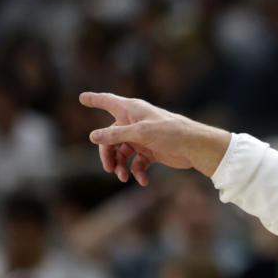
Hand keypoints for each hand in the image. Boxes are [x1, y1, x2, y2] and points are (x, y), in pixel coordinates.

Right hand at [79, 92, 231, 184]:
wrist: (196, 147)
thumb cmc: (171, 132)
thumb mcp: (141, 132)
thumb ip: (117, 135)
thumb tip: (93, 136)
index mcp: (132, 110)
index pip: (108, 101)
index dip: (95, 99)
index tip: (81, 97)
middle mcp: (134, 123)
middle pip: (110, 138)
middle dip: (107, 154)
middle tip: (109, 168)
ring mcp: (142, 138)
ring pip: (122, 153)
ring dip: (121, 166)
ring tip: (124, 178)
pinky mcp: (150, 151)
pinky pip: (137, 163)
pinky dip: (137, 172)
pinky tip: (143, 180)